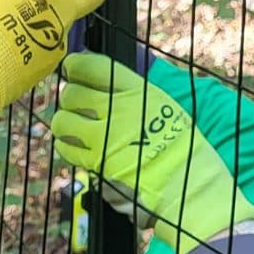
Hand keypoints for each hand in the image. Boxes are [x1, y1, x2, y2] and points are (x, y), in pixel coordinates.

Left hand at [48, 53, 253, 253]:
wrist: (190, 187)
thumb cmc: (181, 150)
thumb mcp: (164, 108)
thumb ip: (132, 96)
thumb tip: (100, 83)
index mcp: (140, 91)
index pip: (96, 67)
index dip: (77, 65)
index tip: (71, 68)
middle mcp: (121, 110)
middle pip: (74, 93)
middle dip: (69, 98)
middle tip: (73, 104)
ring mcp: (107, 137)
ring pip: (64, 120)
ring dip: (63, 122)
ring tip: (70, 126)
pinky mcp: (98, 164)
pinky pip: (68, 149)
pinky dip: (65, 146)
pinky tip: (72, 146)